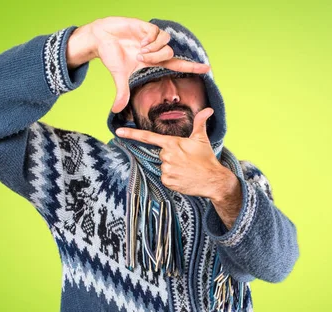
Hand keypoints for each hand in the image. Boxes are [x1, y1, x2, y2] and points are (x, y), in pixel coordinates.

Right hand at [67, 17, 210, 112]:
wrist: (100, 38)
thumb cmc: (111, 55)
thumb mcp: (119, 77)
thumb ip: (122, 93)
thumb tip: (115, 110)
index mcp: (153, 61)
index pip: (177, 65)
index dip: (192, 67)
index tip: (207, 68)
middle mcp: (155, 50)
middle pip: (172, 55)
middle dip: (158, 58)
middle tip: (141, 58)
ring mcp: (152, 38)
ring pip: (167, 45)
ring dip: (153, 50)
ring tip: (139, 50)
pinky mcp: (146, 27)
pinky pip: (157, 33)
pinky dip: (149, 40)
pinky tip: (139, 41)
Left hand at [115, 108, 231, 198]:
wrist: (213, 180)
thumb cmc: (207, 159)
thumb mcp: (202, 139)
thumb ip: (200, 122)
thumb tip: (208, 109)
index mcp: (172, 143)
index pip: (148, 137)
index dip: (132, 134)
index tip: (118, 132)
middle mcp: (166, 156)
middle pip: (161, 154)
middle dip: (171, 156)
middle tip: (186, 159)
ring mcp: (166, 170)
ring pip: (163, 166)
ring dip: (173, 167)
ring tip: (186, 169)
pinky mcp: (168, 182)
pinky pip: (165, 178)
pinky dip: (173, 178)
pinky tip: (183, 177)